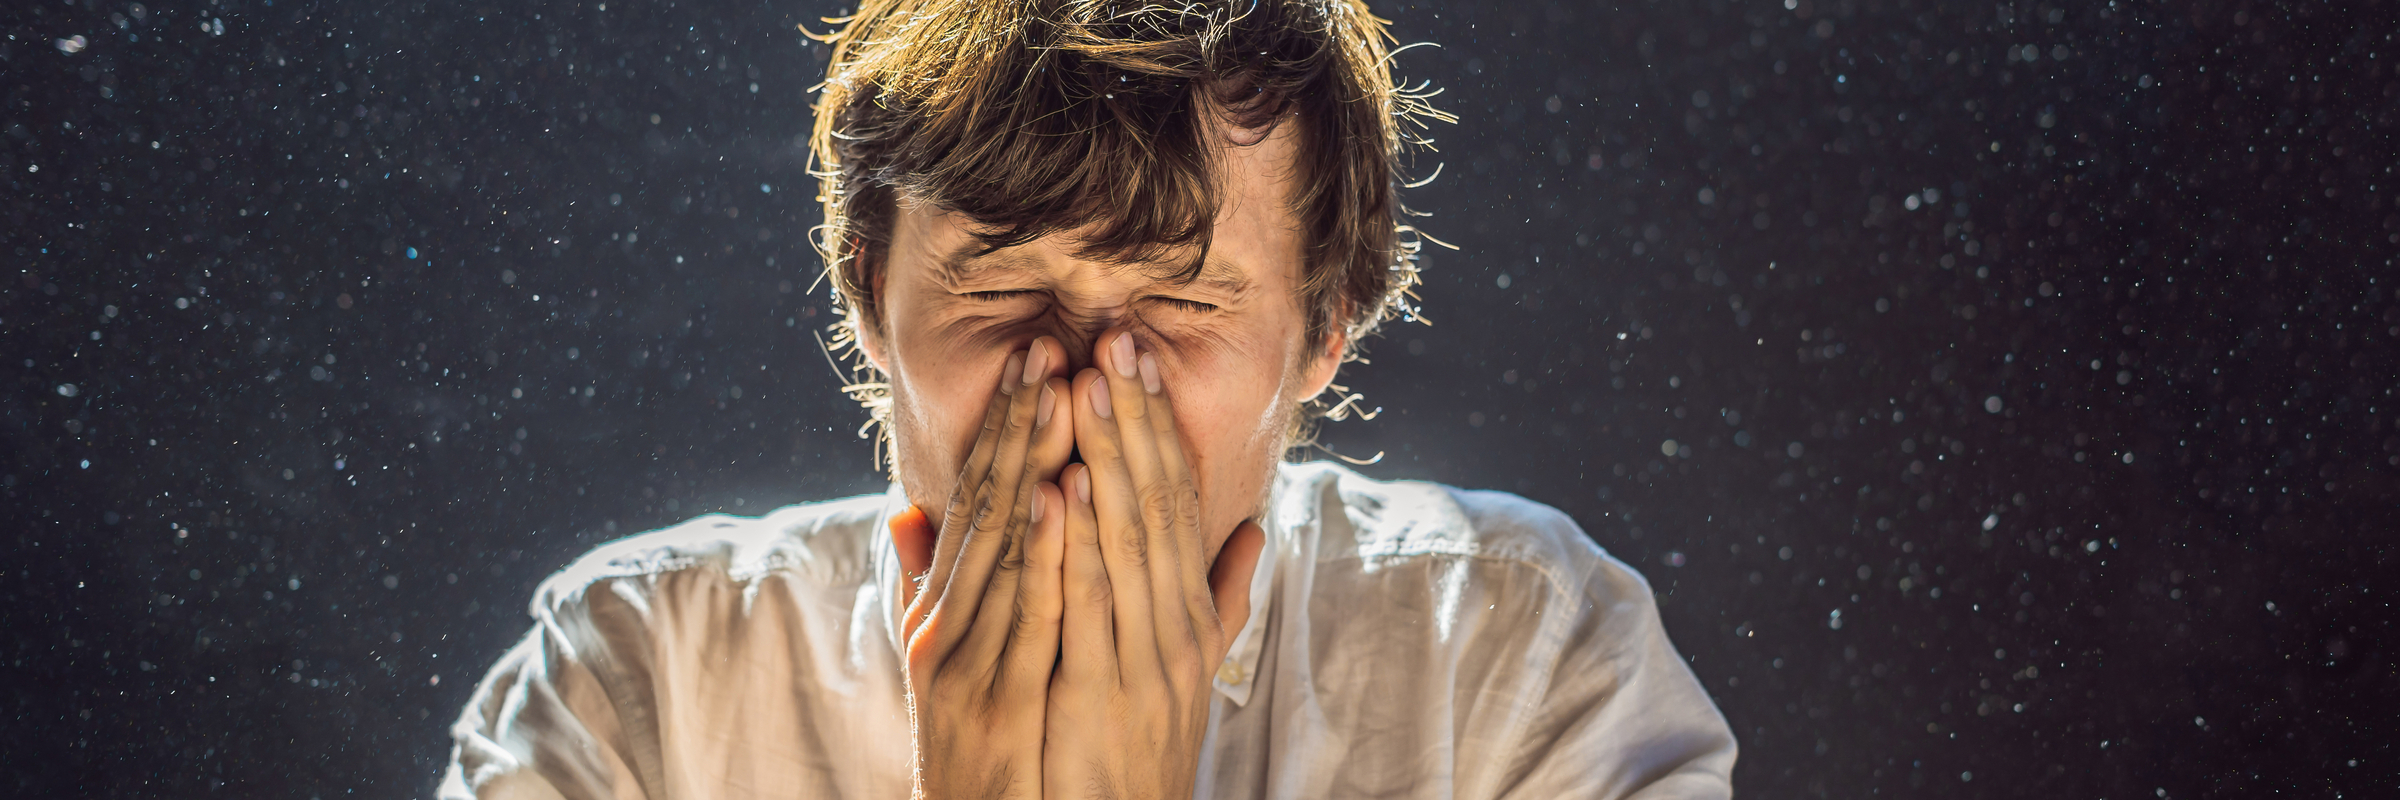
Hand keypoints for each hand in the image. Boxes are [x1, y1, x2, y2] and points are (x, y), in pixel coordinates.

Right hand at [893, 338, 1073, 798]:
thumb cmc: (971, 752)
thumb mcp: (944, 660)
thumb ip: (926, 585)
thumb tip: (904, 511)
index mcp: (942, 609)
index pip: (977, 499)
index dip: (1007, 426)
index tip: (1042, 357)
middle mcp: (942, 624)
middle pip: (986, 506)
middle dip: (1020, 422)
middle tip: (1051, 345)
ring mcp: (961, 660)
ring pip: (1003, 545)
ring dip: (1033, 463)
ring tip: (1062, 393)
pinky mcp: (987, 700)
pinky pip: (1026, 614)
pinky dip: (1046, 551)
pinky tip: (1066, 497)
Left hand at [1047, 329, 1267, 799]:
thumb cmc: (1143, 752)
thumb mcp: (1194, 671)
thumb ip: (1221, 600)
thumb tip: (1251, 533)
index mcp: (1191, 613)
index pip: (1179, 499)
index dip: (1160, 426)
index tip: (1138, 356)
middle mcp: (1178, 626)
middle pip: (1159, 502)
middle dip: (1135, 417)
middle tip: (1115, 338)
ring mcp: (1145, 657)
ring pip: (1129, 541)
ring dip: (1107, 456)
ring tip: (1085, 386)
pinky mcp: (1102, 690)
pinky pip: (1088, 605)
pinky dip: (1074, 544)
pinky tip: (1058, 488)